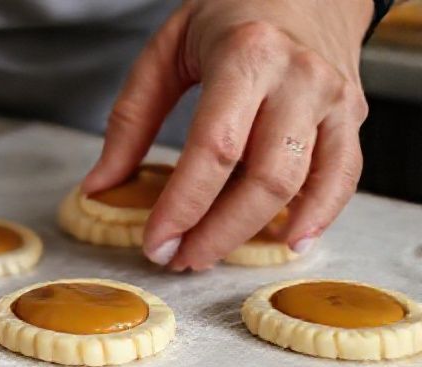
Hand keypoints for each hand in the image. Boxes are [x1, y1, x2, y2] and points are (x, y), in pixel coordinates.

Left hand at [82, 0, 372, 269]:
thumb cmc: (232, 13)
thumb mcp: (167, 48)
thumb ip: (131, 118)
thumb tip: (100, 185)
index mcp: (246, 54)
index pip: (214, 147)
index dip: (183, 205)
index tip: (155, 241)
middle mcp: (298, 77)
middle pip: (264, 177)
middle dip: (217, 231)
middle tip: (179, 258)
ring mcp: (333, 98)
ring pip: (303, 184)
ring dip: (255, 232)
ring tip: (211, 254)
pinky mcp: (352, 115)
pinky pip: (344, 176)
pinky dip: (319, 216)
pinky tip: (288, 242)